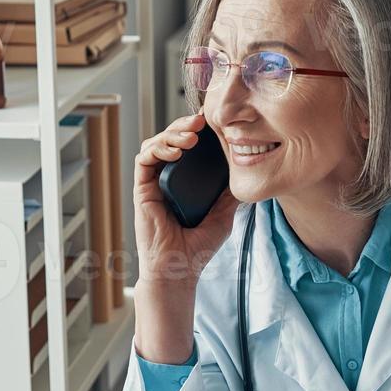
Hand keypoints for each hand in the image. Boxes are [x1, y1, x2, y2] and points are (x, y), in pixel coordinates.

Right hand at [132, 112, 238, 285]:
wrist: (179, 270)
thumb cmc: (198, 248)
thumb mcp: (224, 216)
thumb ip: (232, 195)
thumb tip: (248, 173)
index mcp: (185, 182)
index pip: (188, 147)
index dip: (197, 131)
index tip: (214, 122)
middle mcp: (167, 179)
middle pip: (171, 139)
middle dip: (184, 125)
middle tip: (202, 120)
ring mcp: (153, 183)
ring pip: (156, 144)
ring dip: (172, 134)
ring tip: (192, 136)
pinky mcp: (141, 190)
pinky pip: (144, 161)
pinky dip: (158, 150)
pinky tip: (176, 152)